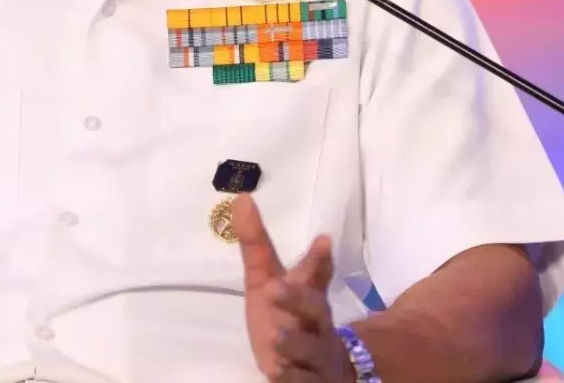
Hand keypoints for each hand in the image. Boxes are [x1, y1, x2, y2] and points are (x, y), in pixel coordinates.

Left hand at [233, 195, 354, 382]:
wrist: (320, 370)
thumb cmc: (288, 317)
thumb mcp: (267, 283)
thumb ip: (257, 245)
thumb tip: (241, 198)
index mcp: (308, 298)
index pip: (315, 277)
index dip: (318, 260)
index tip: (321, 240)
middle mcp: (318, 326)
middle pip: (317, 310)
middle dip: (300, 299)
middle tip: (276, 289)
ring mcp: (317, 358)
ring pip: (313, 350)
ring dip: (296, 344)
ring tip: (277, 338)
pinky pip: (305, 382)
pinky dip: (294, 379)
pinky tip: (278, 373)